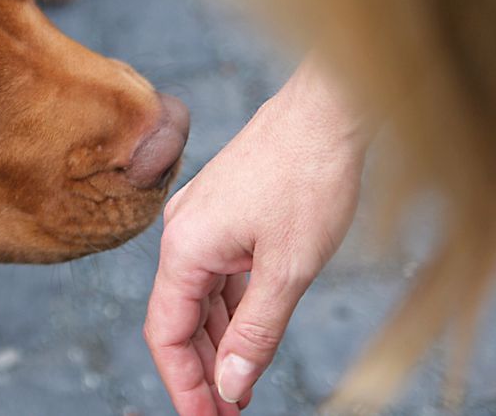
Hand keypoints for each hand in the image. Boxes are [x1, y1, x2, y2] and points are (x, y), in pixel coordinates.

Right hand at [144, 59, 368, 413]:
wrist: (328, 109)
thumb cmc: (309, 176)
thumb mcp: (288, 270)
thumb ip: (255, 333)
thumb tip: (230, 384)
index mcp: (185, 247)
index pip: (167, 333)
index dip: (183, 384)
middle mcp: (183, 233)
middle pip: (179, 319)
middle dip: (202, 371)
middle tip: (228, 415)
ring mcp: (203, 221)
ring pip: (201, 298)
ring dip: (219, 343)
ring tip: (240, 389)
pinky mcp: (225, 212)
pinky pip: (219, 274)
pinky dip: (232, 309)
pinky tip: (249, 337)